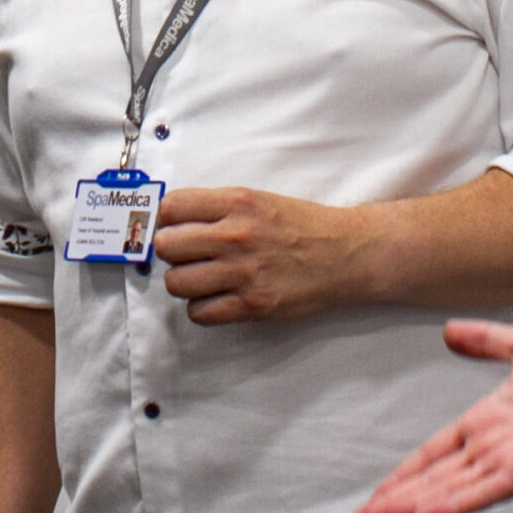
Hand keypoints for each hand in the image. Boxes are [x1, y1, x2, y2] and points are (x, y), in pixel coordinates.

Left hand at [152, 185, 374, 323]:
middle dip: (173, 252)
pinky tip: (218, 298)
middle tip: (188, 255)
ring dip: (184, 282)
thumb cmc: (301, 226)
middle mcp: (236, 235)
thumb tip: (172, 219)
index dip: (167, 219)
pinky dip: (203, 308)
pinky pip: (199, 313)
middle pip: (167, 246)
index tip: (175, 227)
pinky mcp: (252, 305)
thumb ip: (219, 208)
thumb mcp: (259, 200)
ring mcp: (243, 272)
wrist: (345, 254)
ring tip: (202, 278)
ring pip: (177, 282)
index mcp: (238, 202)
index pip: (171, 207)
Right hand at [348, 320, 512, 512]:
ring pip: (448, 490)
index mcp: (489, 421)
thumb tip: (450, 330)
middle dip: (393, 500)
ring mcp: (507, 460)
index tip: (377, 490)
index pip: (434, 454)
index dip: (405, 473)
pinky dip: (453, 503)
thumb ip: (486, 341)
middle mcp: (493, 447)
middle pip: (432, 479)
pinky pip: (482, 489)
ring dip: (411, 506)